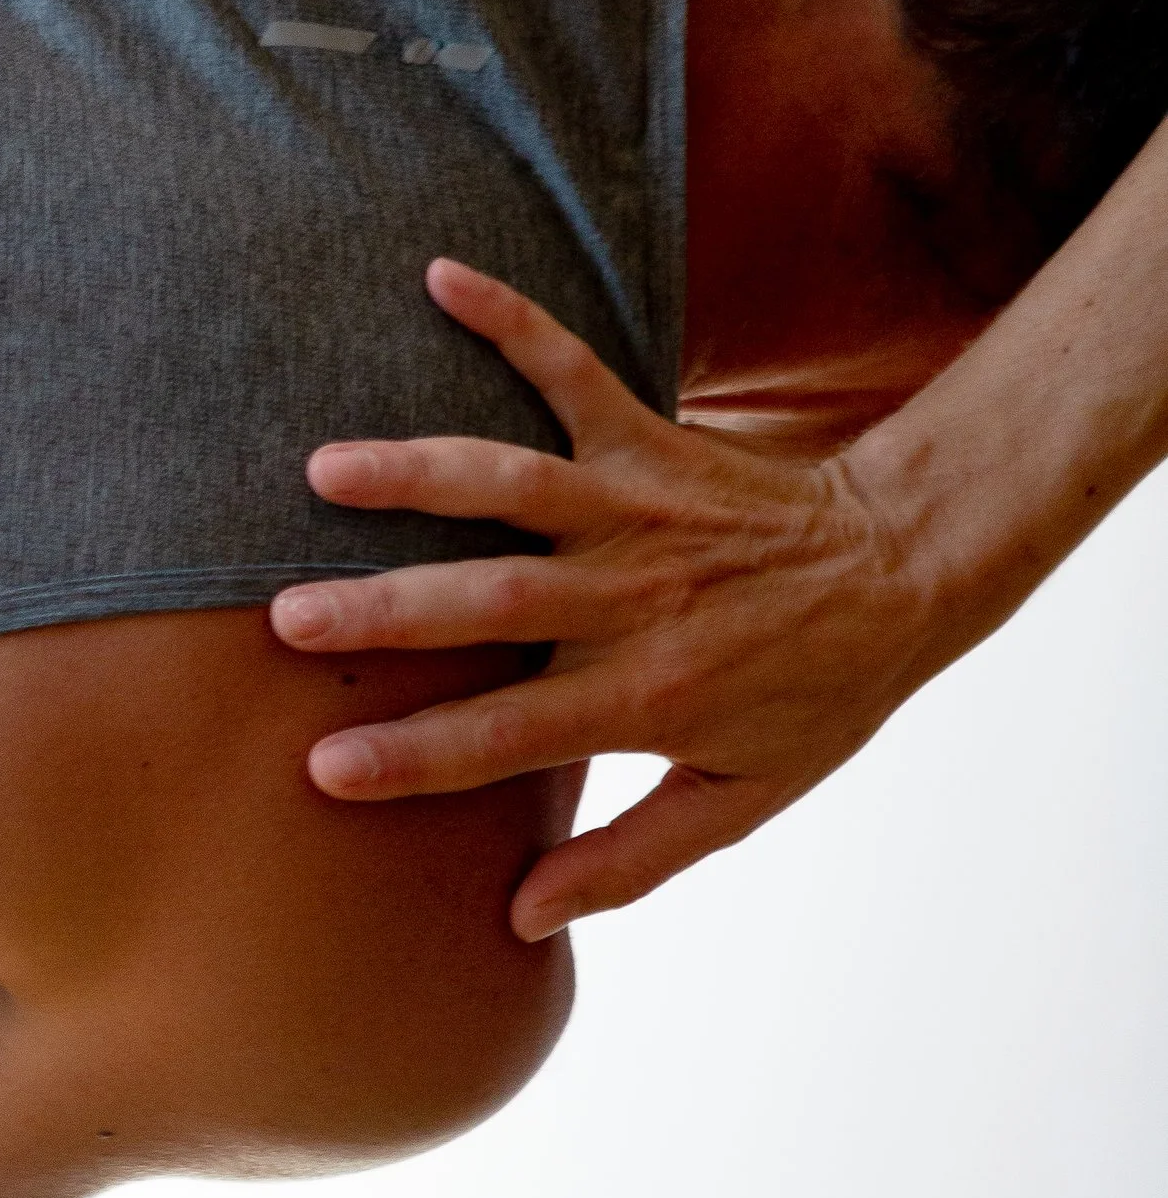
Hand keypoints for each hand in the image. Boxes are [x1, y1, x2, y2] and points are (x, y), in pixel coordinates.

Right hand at [271, 261, 941, 937]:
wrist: (911, 572)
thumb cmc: (818, 694)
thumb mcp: (743, 800)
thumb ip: (631, 861)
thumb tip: (521, 920)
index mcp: (644, 696)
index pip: (509, 736)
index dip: (415, 757)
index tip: (323, 768)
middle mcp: (633, 598)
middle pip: (491, 605)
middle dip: (387, 612)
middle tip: (285, 618)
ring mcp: (639, 510)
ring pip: (514, 485)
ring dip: (418, 471)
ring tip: (324, 469)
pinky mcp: (654, 440)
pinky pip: (576, 371)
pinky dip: (513, 320)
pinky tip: (441, 277)